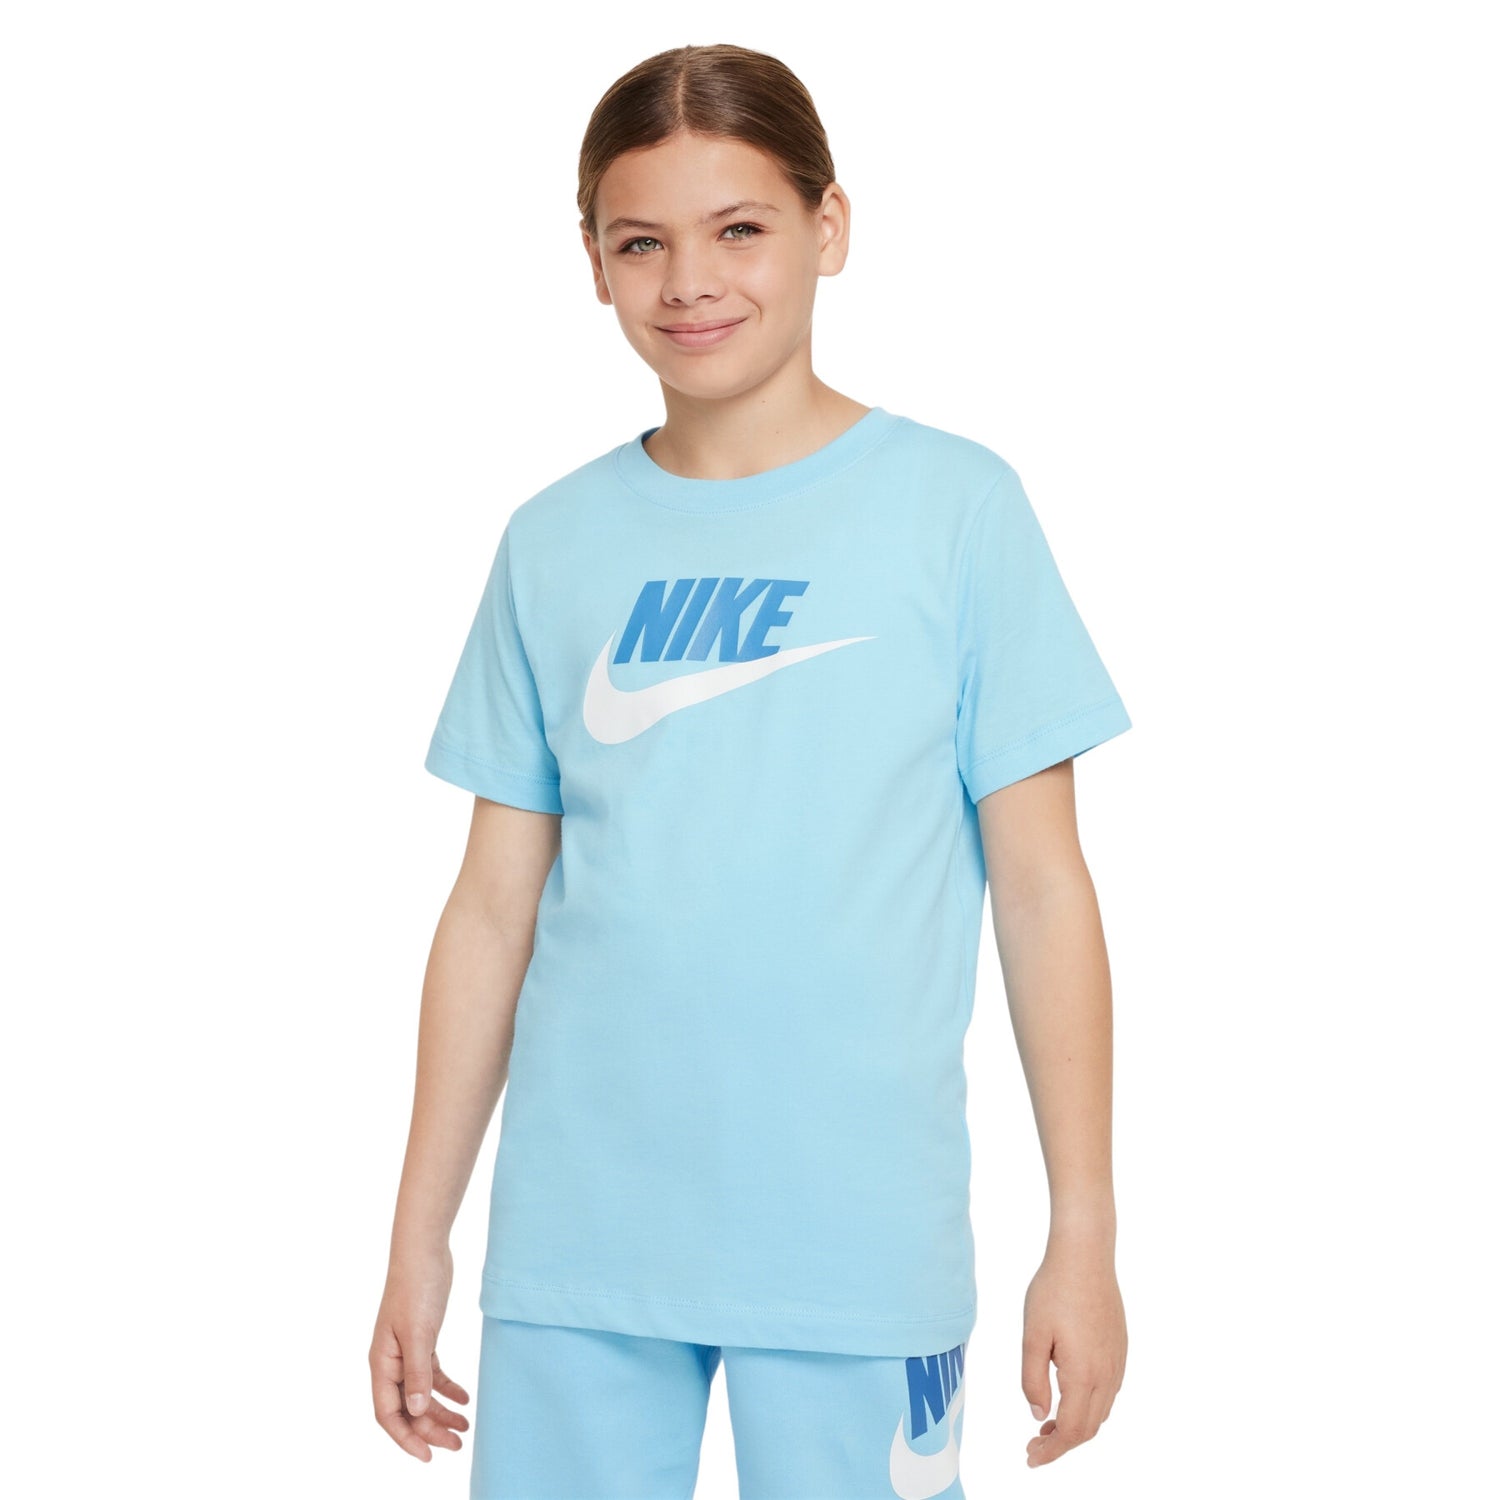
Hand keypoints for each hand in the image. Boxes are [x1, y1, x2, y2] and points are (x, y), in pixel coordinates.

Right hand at [369, 1244, 470, 1461]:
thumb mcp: (419, 1333)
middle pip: (407, 1408)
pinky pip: (432, 1374)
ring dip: (440, 1412)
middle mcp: (390, 1362)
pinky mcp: (423, 1339)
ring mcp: (406, 1351)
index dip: (406, 1438)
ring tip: (465, 1427)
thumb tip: (416, 1411)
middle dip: (430, 1429)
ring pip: (421, 1393)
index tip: (429, 1456)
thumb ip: (417, 1372)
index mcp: (382, 1364)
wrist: (423, 1252)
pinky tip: (465, 1399)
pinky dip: (447, 1388)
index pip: (389, 1414)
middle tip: (458, 1444)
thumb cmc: (416, 1289)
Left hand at [1020, 1247, 1126, 1466]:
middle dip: (1061, 1444)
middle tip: (1033, 1445)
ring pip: (1101, 1412)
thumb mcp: (1032, 1334)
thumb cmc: (1054, 1290)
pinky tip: (1068, 1397)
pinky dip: (1089, 1407)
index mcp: (1084, 1374)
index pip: (1072, 1430)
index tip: (1031, 1457)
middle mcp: (1107, 1374)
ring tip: (1046, 1425)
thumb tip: (1039, 1413)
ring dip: (1076, 1426)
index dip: (1052, 1451)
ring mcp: (1117, 1362)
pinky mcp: (1119, 1349)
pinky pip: (1108, 1392)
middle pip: (1089, 1428)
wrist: (1085, 1256)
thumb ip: (1032, 1378)